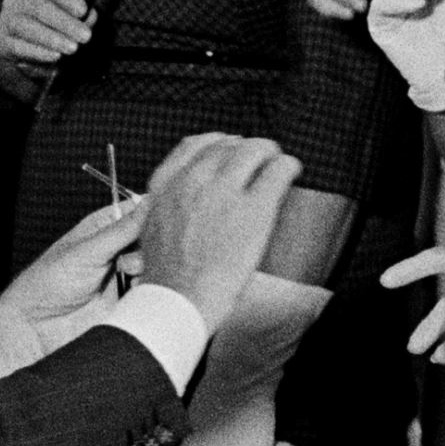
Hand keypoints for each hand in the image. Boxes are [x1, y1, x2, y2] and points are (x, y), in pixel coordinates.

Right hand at [0, 0, 95, 84]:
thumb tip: (90, 16)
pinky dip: (39, 51)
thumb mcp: (62, 14)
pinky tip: (55, 56)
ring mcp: (6, 20)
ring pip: (26, 26)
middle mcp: (15, 0)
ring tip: (72, 48)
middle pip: (37, 6)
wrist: (16, 43)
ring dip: (52, 37)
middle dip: (64, 21)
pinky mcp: (3, 42)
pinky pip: (19, 46)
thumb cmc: (45, 23)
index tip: (83, 10)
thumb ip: (78, 15)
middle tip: (85, 35)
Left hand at [0, 191, 145, 368]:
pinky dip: (150, 287)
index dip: (153, 212)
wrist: (38, 328)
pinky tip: (132, 289)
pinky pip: (154, 289)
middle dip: (150, 242)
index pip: (139, 209)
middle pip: (154, 237)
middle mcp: (118, 249)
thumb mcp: (87, 250)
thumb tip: (151, 203)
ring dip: (147, 266)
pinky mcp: (130, 300)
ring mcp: (126, 275)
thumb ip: (123, 229)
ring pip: (158, 264)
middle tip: (132, 251)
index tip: (159, 218)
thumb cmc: (49, 283)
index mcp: (104, 227)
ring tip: (127, 273)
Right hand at [134, 133, 302, 327]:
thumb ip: (171, 205)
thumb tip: (191, 198)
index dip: (218, 144)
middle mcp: (195, 180)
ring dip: (268, 152)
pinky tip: (291, 171)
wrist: (178, 301)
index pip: (195, 144)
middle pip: (227, 144)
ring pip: (254, 149)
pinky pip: (278, 170)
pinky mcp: (254, 209)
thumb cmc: (168, 276)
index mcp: (167, 185)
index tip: (230, 150)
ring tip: (277, 162)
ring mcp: (225, 192)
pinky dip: (288, 166)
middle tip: (258, 159)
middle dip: (245, 149)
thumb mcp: (153, 228)